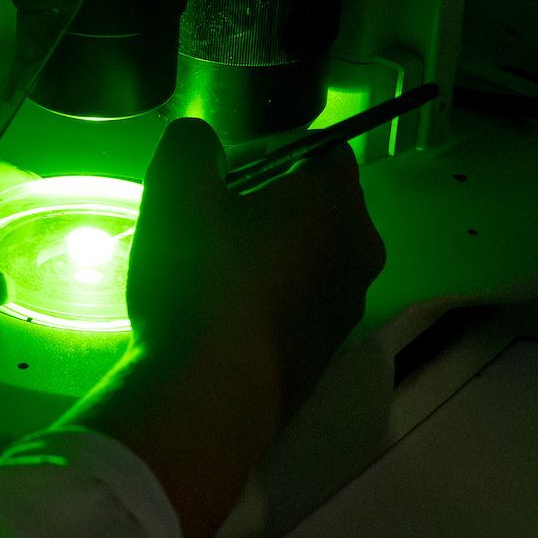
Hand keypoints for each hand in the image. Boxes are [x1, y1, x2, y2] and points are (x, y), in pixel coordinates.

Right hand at [71, 117, 385, 537]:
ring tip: (209, 270)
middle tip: (211, 217)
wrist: (209, 395)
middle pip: (318, 206)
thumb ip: (191, 145)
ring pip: (310, 258)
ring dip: (270, 253)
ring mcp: (347, 310)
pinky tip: (220, 317)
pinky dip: (268, 299)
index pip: (321, 148)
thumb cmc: (200, 278)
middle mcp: (360, 252)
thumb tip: (201, 141)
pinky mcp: (324, 356)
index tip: (224, 171)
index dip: (271, 147)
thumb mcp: (176, 190)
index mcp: (337, 201)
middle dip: (270, 202)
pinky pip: (299, 306)